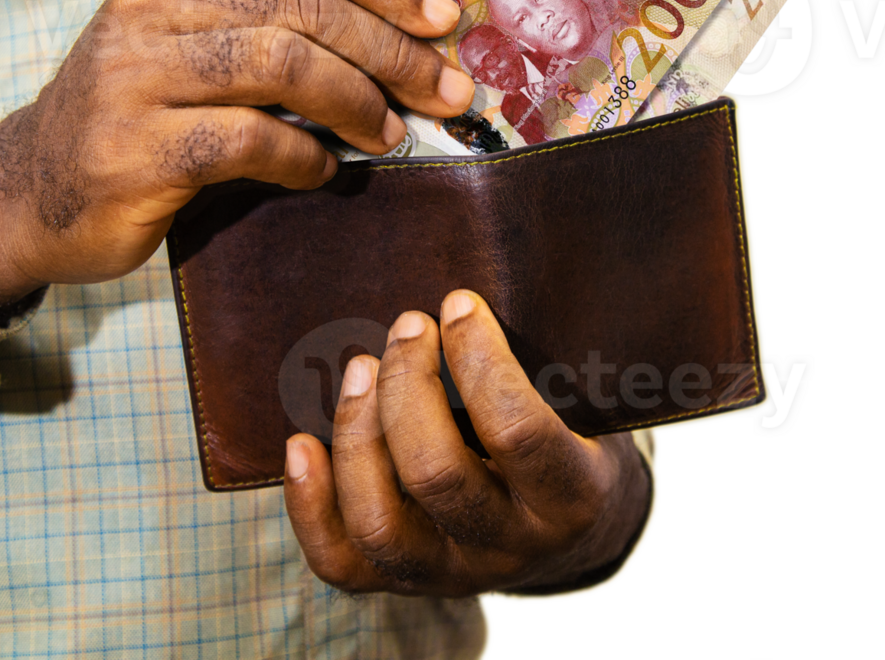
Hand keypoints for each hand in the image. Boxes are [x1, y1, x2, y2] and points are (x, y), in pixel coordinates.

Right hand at [0, 0, 472, 314]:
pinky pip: (246, 140)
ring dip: (356, 101)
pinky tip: (323, 172)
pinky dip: (302, 158)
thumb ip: (271, 22)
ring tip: (391, 133)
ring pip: (280, 64)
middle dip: (392, 51)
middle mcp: (150, 5)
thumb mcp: (193, 42)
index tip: (445, 19)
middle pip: (303, 9)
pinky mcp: (131, 147)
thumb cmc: (139, 113)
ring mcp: (133, 74)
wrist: (31, 188)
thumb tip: (403, 35)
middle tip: (447, 91)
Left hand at [284, 290, 651, 595]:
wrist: (570, 534)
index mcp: (570, 500)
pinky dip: (309, 503)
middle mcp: (509, 549)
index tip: (459, 303)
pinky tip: (300, 442)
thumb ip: (542, 366)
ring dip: (356, 434)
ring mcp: (450, 575)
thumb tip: (463, 298)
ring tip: (359, 366)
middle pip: (436, 475)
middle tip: (408, 326)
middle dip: (407, 386)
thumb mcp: (584, 407)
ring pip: (380, 524)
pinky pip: (340, 562)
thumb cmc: (570, 438)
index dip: (481, 360)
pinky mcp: (401, 585)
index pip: (518, 433)